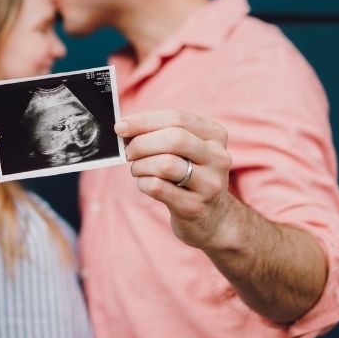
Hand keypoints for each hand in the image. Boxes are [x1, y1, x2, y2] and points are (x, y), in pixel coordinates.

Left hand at [116, 109, 233, 248]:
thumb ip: (161, 134)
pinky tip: (144, 183)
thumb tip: (124, 127)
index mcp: (215, 136)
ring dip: (141, 165)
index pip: (177, 118)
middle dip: (141, 143)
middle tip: (128, 152)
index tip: (120, 126)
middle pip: (174, 139)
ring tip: (137, 169)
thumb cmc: (189, 175)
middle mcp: (218, 157)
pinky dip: (142, 182)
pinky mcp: (194, 206)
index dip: (144, 121)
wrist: (212, 218)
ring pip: (165, 164)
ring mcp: (209, 184)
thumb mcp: (186, 150)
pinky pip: (158, 187)